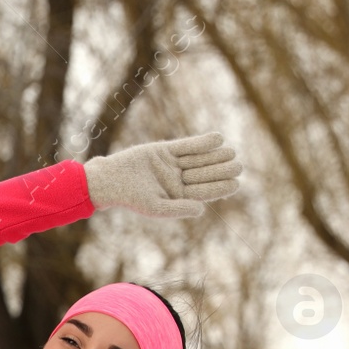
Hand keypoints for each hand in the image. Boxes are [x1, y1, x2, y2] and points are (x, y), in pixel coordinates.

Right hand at [83, 131, 241, 217]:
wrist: (110, 180)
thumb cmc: (131, 199)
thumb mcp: (156, 207)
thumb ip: (179, 208)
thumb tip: (203, 209)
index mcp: (177, 196)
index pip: (204, 192)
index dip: (221, 187)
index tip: (236, 183)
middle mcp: (177, 180)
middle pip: (204, 173)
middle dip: (221, 170)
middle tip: (238, 166)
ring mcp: (171, 165)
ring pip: (198, 159)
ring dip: (215, 155)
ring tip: (232, 152)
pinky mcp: (164, 150)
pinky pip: (186, 146)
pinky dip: (201, 142)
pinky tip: (218, 138)